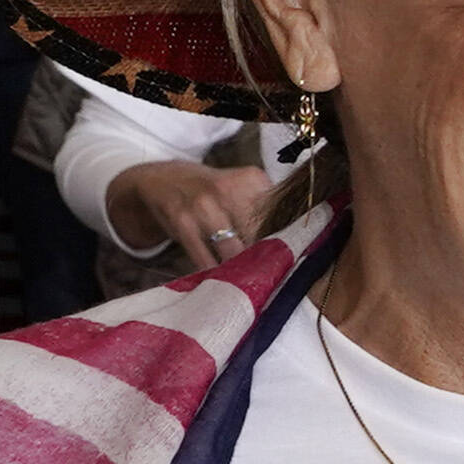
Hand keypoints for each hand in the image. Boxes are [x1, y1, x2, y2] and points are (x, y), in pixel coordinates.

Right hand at [100, 155, 276, 268]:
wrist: (165, 179)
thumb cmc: (214, 191)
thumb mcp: (243, 186)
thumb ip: (268, 209)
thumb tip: (298, 241)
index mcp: (251, 178)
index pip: (278, 217)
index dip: (287, 241)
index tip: (290, 260)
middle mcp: (227, 189)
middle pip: (258, 235)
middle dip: (266, 258)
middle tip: (271, 277)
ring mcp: (203, 205)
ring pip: (232, 250)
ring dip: (242, 269)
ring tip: (250, 284)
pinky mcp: (181, 222)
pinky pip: (203, 257)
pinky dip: (214, 271)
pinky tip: (223, 281)